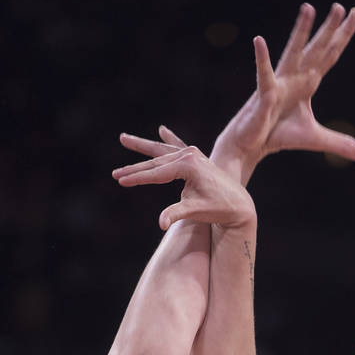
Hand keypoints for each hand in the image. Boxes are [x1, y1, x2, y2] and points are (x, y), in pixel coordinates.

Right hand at [112, 132, 255, 230]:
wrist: (240, 205)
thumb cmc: (219, 209)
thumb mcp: (196, 211)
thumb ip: (177, 214)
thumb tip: (161, 224)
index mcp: (188, 166)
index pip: (156, 173)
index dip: (137, 178)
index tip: (120, 181)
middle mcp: (190, 155)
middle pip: (156, 161)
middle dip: (135, 168)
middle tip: (115, 173)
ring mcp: (194, 155)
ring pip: (163, 152)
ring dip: (144, 148)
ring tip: (123, 138)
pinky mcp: (198, 159)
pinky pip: (178, 147)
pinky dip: (169, 139)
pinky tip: (162, 129)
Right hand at [212, 2, 354, 182]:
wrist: (252, 144)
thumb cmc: (278, 134)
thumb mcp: (314, 138)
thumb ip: (339, 143)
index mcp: (307, 82)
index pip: (329, 55)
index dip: (342, 36)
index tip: (354, 13)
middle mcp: (295, 76)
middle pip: (317, 49)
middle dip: (329, 28)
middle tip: (341, 6)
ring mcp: (280, 83)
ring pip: (293, 52)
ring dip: (300, 31)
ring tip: (308, 8)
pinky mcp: (265, 95)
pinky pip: (264, 76)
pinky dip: (262, 59)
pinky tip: (259, 41)